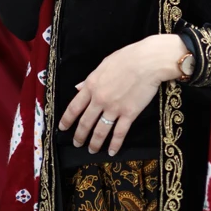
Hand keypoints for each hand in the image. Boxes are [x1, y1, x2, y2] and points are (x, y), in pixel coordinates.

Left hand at [58, 34, 187, 155]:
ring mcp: (114, 108)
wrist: (148, 62)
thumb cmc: (127, 58)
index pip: (74, 107)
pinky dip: (115, 144)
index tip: (62, 128)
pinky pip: (119, 133)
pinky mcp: (129, 114)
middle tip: (76, 144)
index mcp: (92, 86)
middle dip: (79, 136)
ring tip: (91, 150)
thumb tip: (78, 88)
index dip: (67, 119)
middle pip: (85, 122)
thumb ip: (90, 79)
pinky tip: (111, 152)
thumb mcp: (104, 64)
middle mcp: (99, 99)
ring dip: (94, 143)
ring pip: (100, 131)